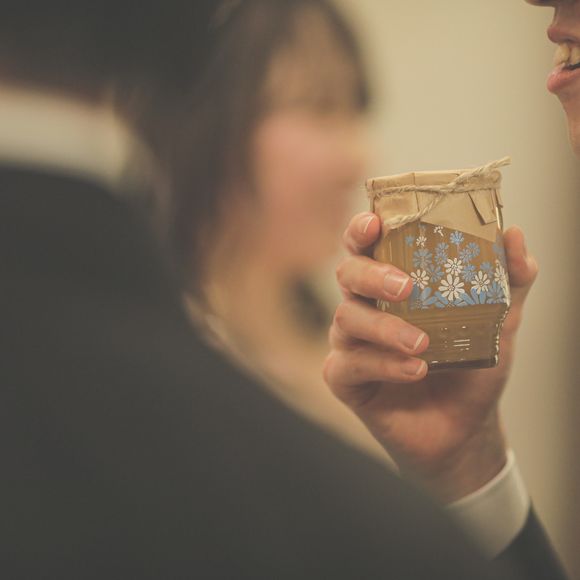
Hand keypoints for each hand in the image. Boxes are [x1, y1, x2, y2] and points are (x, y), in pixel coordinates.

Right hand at [324, 213, 538, 502]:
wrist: (463, 428)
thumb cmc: (470, 367)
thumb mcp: (498, 320)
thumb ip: (509, 279)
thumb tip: (515, 235)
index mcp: (390, 284)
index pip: (366, 246)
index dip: (361, 229)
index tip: (375, 224)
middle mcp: (364, 307)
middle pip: (347, 274)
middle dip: (371, 275)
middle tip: (405, 288)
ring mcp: (350, 343)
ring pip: (346, 319)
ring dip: (384, 329)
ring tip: (422, 344)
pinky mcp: (345, 378)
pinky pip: (349, 364)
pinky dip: (383, 365)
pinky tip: (414, 370)